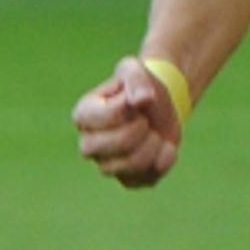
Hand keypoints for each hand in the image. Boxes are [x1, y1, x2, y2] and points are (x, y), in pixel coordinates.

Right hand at [72, 57, 182, 188]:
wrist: (158, 106)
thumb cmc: (140, 86)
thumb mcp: (136, 70)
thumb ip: (136, 79)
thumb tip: (142, 101)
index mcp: (84, 115)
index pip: (108, 116)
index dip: (131, 107)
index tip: (136, 102)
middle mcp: (89, 144)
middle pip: (120, 144)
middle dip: (143, 128)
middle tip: (146, 120)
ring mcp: (107, 165)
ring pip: (134, 164)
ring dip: (155, 143)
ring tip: (154, 133)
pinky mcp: (127, 179)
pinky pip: (148, 178)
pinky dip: (165, 159)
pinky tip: (162, 147)